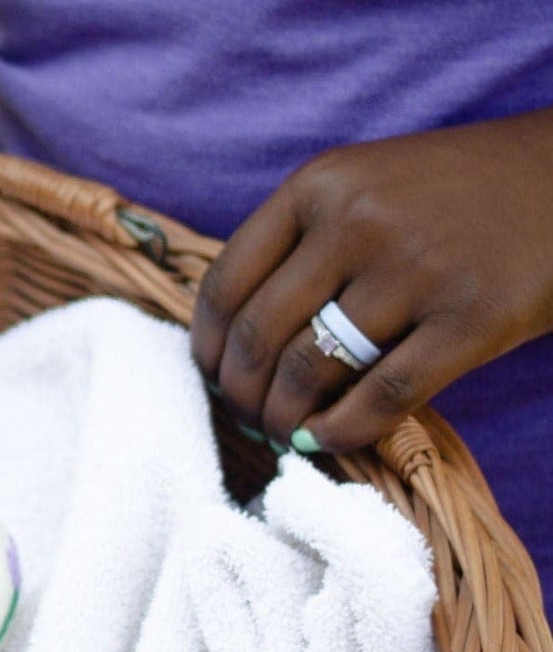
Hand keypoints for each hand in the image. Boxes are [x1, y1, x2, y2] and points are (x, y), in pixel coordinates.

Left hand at [191, 109, 552, 452]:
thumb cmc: (453, 197)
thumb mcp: (364, 189)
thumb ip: (298, 247)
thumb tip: (228, 342)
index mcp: (321, 184)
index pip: (224, 285)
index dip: (206, 349)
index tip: (212, 379)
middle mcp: (360, 220)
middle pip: (256, 338)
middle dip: (241, 396)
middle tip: (250, 418)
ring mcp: (417, 269)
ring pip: (309, 372)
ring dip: (282, 420)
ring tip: (284, 432)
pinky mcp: (471, 318)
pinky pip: (380, 399)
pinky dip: (338, 433)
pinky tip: (323, 441)